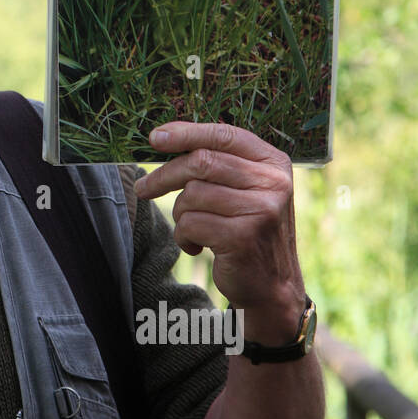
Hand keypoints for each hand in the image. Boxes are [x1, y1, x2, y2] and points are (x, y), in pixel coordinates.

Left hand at [134, 121, 304, 336]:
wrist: (271, 285)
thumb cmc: (246, 230)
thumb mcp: (244, 191)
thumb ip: (218, 164)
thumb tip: (162, 138)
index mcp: (273, 163)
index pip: (224, 134)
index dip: (186, 132)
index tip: (154, 137)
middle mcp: (273, 182)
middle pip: (201, 162)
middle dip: (164, 176)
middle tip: (143, 189)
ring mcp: (262, 209)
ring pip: (192, 195)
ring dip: (180, 214)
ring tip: (194, 229)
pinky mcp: (244, 236)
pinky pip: (191, 224)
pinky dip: (184, 237)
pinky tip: (198, 246)